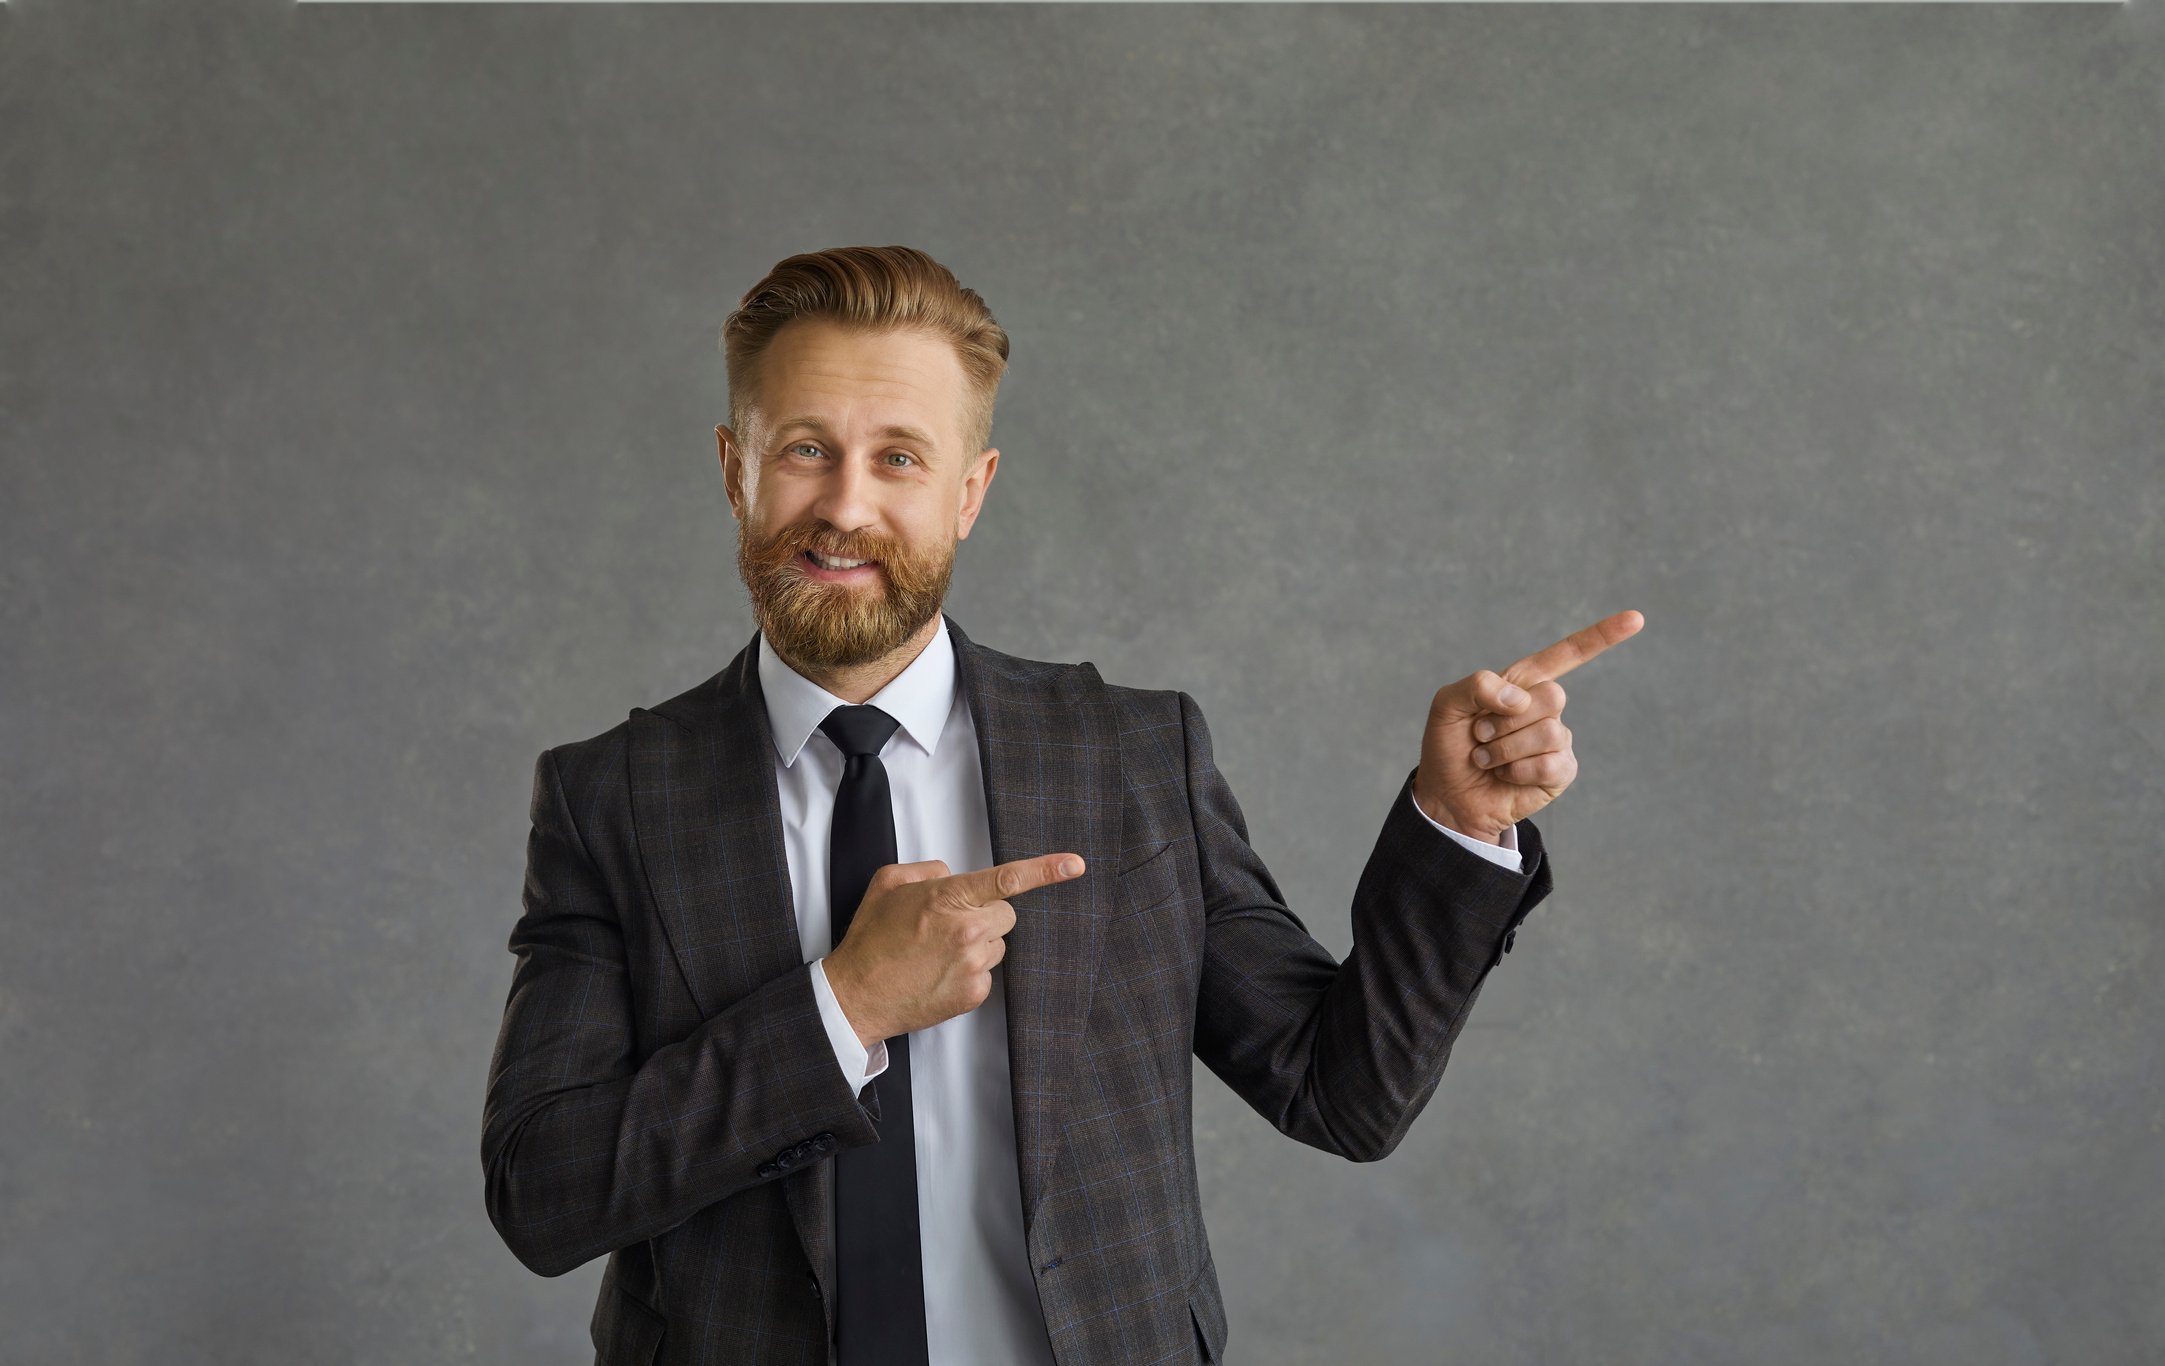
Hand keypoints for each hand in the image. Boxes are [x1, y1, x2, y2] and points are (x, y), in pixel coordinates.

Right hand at [822, 852, 1086, 1045]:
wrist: (856, 996)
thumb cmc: (870, 941)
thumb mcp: (887, 884)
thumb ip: (926, 870)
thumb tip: (951, 875)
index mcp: (947, 898)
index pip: (1007, 879)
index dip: (1046, 870)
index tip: (1076, 865)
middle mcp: (966, 930)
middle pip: (1006, 915)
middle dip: (985, 916)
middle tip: (949, 927)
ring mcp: (973, 964)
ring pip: (998, 944)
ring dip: (978, 945)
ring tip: (937, 954)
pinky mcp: (974, 993)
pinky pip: (988, 973)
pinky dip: (970, 972)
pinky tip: (939, 974)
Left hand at [1413, 610, 1644, 842]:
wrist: (1448, 795)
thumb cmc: (1448, 747)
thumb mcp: (1448, 706)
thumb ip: (1476, 686)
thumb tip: (1521, 698)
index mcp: (1523, 683)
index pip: (1567, 655)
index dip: (1602, 636)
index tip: (1636, 619)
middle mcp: (1545, 707)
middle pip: (1552, 695)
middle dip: (1505, 720)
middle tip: (1480, 735)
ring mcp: (1557, 739)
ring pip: (1548, 732)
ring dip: (1504, 749)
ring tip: (1487, 758)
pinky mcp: (1561, 771)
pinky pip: (1550, 764)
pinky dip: (1517, 771)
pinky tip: (1505, 775)